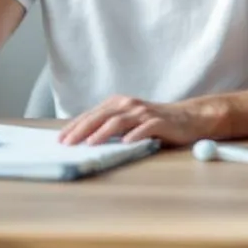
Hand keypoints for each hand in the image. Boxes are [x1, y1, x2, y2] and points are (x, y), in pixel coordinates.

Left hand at [58, 95, 213, 146]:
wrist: (187, 117)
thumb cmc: (153, 122)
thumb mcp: (128, 121)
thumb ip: (109, 126)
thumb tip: (83, 139)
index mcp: (117, 103)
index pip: (91, 115)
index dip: (74, 126)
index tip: (60, 139)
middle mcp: (128, 104)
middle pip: (100, 116)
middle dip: (81, 130)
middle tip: (67, 143)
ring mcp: (143, 112)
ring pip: (118, 121)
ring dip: (102, 132)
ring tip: (90, 143)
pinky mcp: (159, 121)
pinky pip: (144, 128)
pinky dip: (134, 135)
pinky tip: (125, 143)